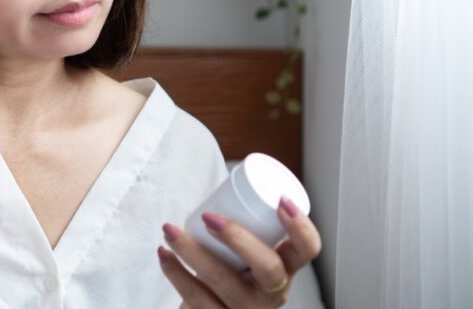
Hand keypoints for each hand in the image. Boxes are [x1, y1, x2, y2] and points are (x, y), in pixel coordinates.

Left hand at [158, 197, 321, 307]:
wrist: (212, 308)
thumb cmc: (230, 270)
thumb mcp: (247, 252)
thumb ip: (245, 221)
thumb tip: (225, 176)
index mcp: (285, 270)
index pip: (308, 250)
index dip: (301, 227)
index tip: (280, 200)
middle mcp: (271, 295)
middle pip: (267, 268)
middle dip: (238, 238)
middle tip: (209, 217)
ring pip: (223, 284)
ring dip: (192, 252)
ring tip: (170, 230)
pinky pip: (196, 301)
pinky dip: (175, 273)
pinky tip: (164, 256)